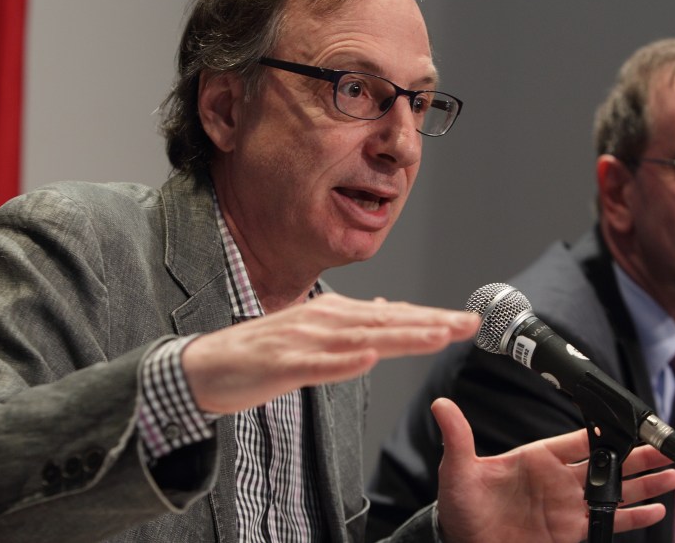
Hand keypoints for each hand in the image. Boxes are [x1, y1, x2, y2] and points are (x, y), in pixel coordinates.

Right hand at [181, 294, 478, 412]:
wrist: (205, 365)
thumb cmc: (260, 352)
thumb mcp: (312, 332)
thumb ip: (351, 322)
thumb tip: (387, 309)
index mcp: (333, 314)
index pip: (392, 315)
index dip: (431, 317)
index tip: (467, 321)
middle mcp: (323, 321)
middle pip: (386, 322)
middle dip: (430, 322)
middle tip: (469, 324)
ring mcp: (302, 341)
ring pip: (361, 339)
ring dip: (401, 336)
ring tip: (436, 336)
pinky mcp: (281, 364)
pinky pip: (317, 366)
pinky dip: (344, 362)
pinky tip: (369, 359)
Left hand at [433, 398, 674, 542]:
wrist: (462, 541)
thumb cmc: (460, 504)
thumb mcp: (457, 468)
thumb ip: (458, 437)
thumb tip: (440, 403)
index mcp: (537, 457)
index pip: (580, 440)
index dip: (606, 432)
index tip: (631, 424)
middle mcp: (559, 480)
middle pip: (607, 463)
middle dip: (637, 456)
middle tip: (667, 448)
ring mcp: (568, 506)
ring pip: (615, 491)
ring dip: (644, 484)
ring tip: (673, 476)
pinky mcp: (572, 532)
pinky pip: (610, 522)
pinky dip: (633, 518)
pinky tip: (656, 511)